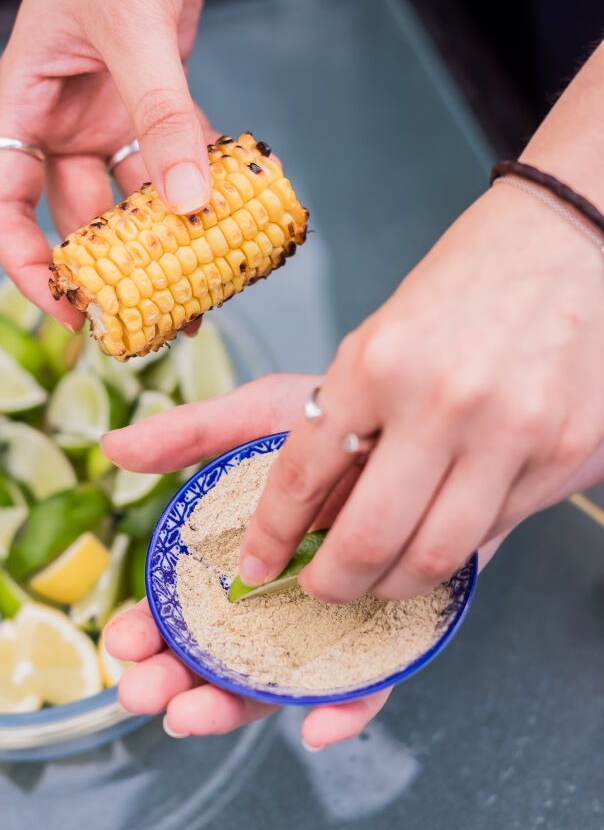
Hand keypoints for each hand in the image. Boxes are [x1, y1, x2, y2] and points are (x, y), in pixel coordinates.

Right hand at [0, 0, 221, 328]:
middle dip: (113, 268)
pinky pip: (178, 156)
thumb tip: (188, 205)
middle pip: (80, 213)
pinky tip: (229, 223)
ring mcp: (117, 108)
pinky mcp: (162, 96)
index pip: (7, 199)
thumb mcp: (135, 25)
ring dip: (166, 239)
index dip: (25, 259)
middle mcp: (69, 116)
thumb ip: (161, 115)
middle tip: (153, 318)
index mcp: (31, 101)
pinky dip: (201, 187)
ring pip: (136, 194)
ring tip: (202, 290)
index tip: (66, 307)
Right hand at [103, 376, 506, 746]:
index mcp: (246, 558)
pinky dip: (342, 713)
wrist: (440, 424)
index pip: (185, 607)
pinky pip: (369, 685)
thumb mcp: (263, 416)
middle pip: (220, 655)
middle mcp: (285, 598)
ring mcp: (337, 620)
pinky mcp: (396, 634)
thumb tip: (113, 445)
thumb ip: (192, 435)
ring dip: (231, 706)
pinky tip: (316, 727)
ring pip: (277, 681)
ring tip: (189, 713)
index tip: (120, 640)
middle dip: (174, 681)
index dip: (149, 628)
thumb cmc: (347, 421)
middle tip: (142, 690)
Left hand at [232, 184, 603, 601]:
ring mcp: (511, 432)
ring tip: (376, 577)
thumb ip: (318, 414)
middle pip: (369, 539)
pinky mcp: (564, 454)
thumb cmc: (464, 287)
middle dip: (331, 584)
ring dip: (393, 586)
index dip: (272, 535)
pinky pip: (495, 534)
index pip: (302, 475)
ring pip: (436, 558)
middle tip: (319, 588)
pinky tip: (436, 534)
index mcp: (376, 361)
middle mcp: (442, 400)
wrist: (571, 242)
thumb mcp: (372, 335)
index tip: (258, 565)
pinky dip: (455, 549)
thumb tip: (259, 490)